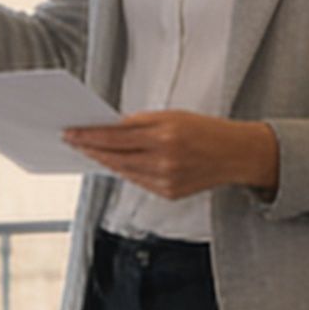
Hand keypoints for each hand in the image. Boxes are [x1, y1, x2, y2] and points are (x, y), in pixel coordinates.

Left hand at [61, 111, 276, 200]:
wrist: (237, 154)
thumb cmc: (206, 130)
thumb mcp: (173, 116)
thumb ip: (142, 123)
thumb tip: (112, 129)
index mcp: (164, 135)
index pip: (115, 136)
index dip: (89, 136)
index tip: (72, 133)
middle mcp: (164, 160)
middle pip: (115, 156)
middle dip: (91, 149)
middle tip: (72, 142)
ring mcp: (166, 180)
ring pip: (123, 171)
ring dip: (104, 161)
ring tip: (89, 152)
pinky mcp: (169, 193)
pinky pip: (138, 182)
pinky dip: (125, 172)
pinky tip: (115, 164)